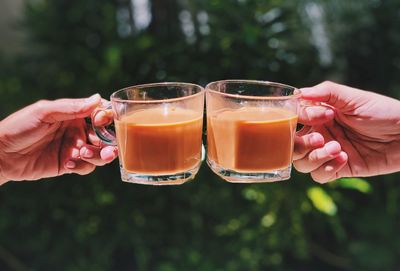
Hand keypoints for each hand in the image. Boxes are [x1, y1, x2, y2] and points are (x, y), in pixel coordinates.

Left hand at [0, 94, 117, 184]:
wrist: (1, 154)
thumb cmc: (20, 127)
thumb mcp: (44, 112)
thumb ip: (71, 107)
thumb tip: (97, 98)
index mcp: (74, 114)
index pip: (100, 114)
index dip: (107, 117)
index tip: (100, 121)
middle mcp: (78, 130)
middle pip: (106, 136)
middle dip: (110, 142)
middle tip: (108, 150)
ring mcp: (75, 148)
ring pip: (100, 153)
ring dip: (98, 155)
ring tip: (83, 154)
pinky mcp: (70, 165)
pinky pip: (87, 167)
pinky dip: (83, 166)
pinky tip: (69, 164)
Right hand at [293, 81, 399, 182]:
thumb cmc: (382, 111)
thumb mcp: (354, 97)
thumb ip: (326, 92)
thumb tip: (299, 93)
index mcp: (318, 116)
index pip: (293, 120)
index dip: (301, 120)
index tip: (324, 116)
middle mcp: (319, 134)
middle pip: (292, 146)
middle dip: (301, 145)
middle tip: (320, 139)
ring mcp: (327, 153)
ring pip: (302, 163)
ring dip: (315, 157)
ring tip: (337, 149)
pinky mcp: (339, 168)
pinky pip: (319, 176)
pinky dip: (327, 169)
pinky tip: (344, 158)